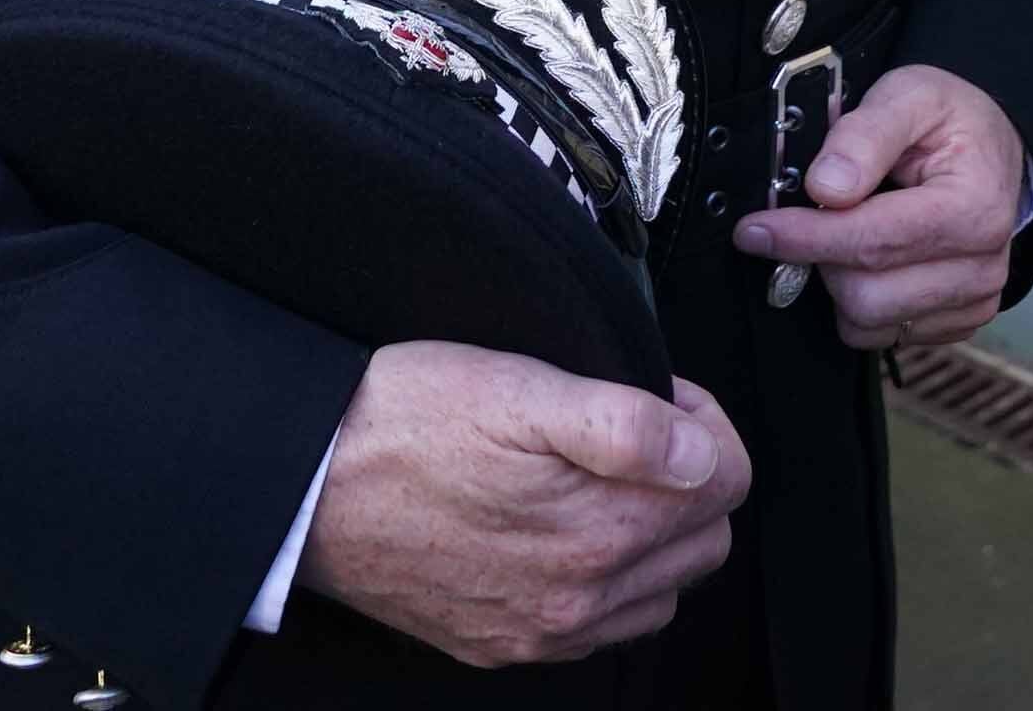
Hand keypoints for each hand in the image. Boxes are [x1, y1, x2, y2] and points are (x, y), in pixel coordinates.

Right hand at [294, 342, 749, 666]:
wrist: (305, 485)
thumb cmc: (400, 425)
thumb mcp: (518, 389)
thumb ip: (625, 425)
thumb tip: (702, 453)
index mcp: (597, 530)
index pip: (728, 480)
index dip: (705, 423)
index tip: (663, 399)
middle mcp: (579, 599)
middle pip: (704, 538)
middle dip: (690, 476)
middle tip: (638, 429)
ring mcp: (542, 631)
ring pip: (660, 588)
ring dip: (655, 531)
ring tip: (601, 475)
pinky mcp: (503, 643)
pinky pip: (599, 628)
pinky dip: (607, 579)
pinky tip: (567, 529)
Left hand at [731, 64, 1028, 351]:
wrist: (991, 146)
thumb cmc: (951, 120)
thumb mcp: (908, 95)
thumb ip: (864, 134)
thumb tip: (825, 187)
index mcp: (975, 207)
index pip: (873, 242)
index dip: (805, 237)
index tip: (756, 230)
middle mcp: (982, 265)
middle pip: (866, 295)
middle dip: (823, 258)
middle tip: (814, 219)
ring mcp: (973, 300)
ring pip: (869, 324)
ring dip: (840, 284)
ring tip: (848, 233)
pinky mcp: (959, 321)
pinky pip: (885, 337)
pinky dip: (863, 303)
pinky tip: (872, 260)